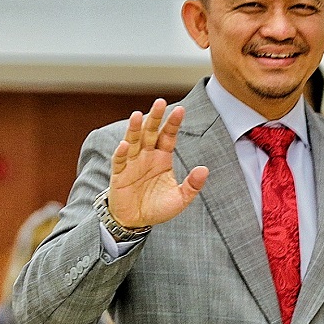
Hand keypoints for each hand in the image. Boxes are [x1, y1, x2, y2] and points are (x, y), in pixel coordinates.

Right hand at [108, 98, 208, 227]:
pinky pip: (120, 161)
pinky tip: (125, 145)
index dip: (173, 123)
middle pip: (150, 132)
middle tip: (160, 102)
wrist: (135, 222)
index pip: (168, 136)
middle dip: (155, 117)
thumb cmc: (157, 207)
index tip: (181, 110)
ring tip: (137, 115)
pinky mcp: (119, 174)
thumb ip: (192, 185)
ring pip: (133, 141)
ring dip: (135, 129)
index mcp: (162, 157)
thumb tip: (204, 169)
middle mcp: (147, 155)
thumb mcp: (180, 199)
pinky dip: (122, 153)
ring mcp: (132, 163)